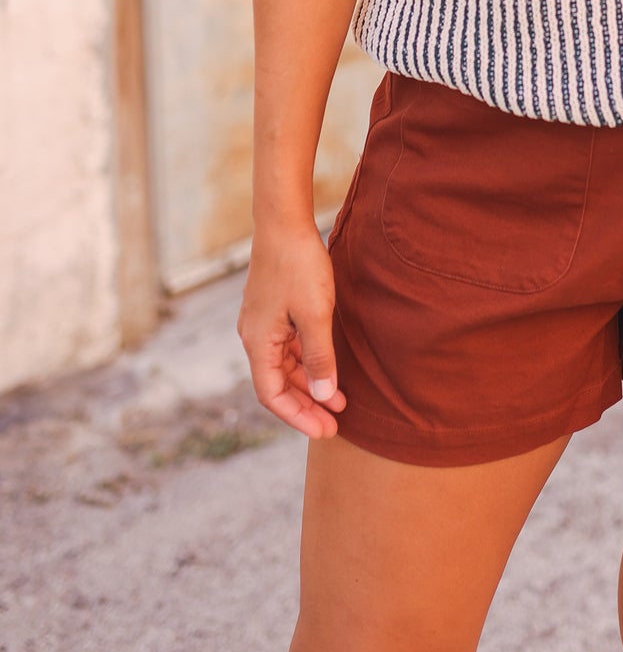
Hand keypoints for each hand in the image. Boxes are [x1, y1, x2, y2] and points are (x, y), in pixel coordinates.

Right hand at [237, 221, 347, 439]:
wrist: (284, 221)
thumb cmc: (298, 265)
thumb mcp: (315, 314)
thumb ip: (320, 357)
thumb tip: (325, 397)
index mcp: (258, 342)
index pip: (272, 395)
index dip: (299, 416)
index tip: (326, 431)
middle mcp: (254, 336)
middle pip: (277, 383)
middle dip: (306, 405)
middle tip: (336, 423)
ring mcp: (262, 322)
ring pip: (283, 365)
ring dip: (308, 383)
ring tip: (339, 400)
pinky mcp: (273, 308)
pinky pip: (288, 346)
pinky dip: (306, 361)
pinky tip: (327, 365)